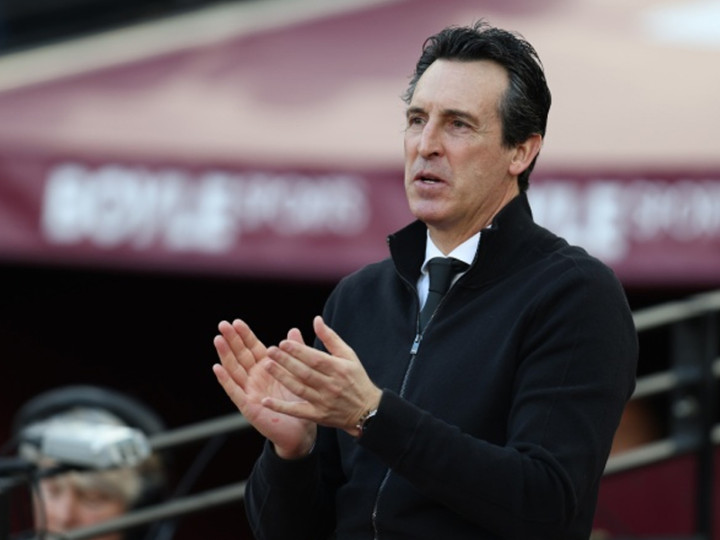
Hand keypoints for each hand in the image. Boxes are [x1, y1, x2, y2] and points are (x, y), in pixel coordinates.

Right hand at [213, 319, 315, 458]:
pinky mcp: (248, 406)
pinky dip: (225, 380)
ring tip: (218, 340)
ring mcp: (250, 391)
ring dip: (225, 355)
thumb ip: (295, 351)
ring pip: (234, 370)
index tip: (236, 321)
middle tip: (223, 324)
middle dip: (232, 340)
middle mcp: (255, 378)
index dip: (244, 335)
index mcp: (266, 368)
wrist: (301, 431)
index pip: (252, 347)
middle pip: (240, 355)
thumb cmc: (298, 401)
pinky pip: (235, 391)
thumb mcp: (298, 373)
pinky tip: (217, 368)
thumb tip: (293, 330)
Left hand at [262, 315, 381, 436]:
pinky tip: (266, 402)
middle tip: (270, 351)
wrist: (367, 411)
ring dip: (282, 377)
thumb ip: (330, 338)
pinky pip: (297, 411)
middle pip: (305, 372)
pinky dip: (281, 407)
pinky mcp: (318, 415)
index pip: (315, 358)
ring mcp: (324, 401)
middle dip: (286, 361)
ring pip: (299, 388)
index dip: (299, 350)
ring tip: (267, 366)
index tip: (283, 343)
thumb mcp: (348, 355)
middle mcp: (331, 385)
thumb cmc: (356, 379)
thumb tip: (316, 320)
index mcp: (338, 369)